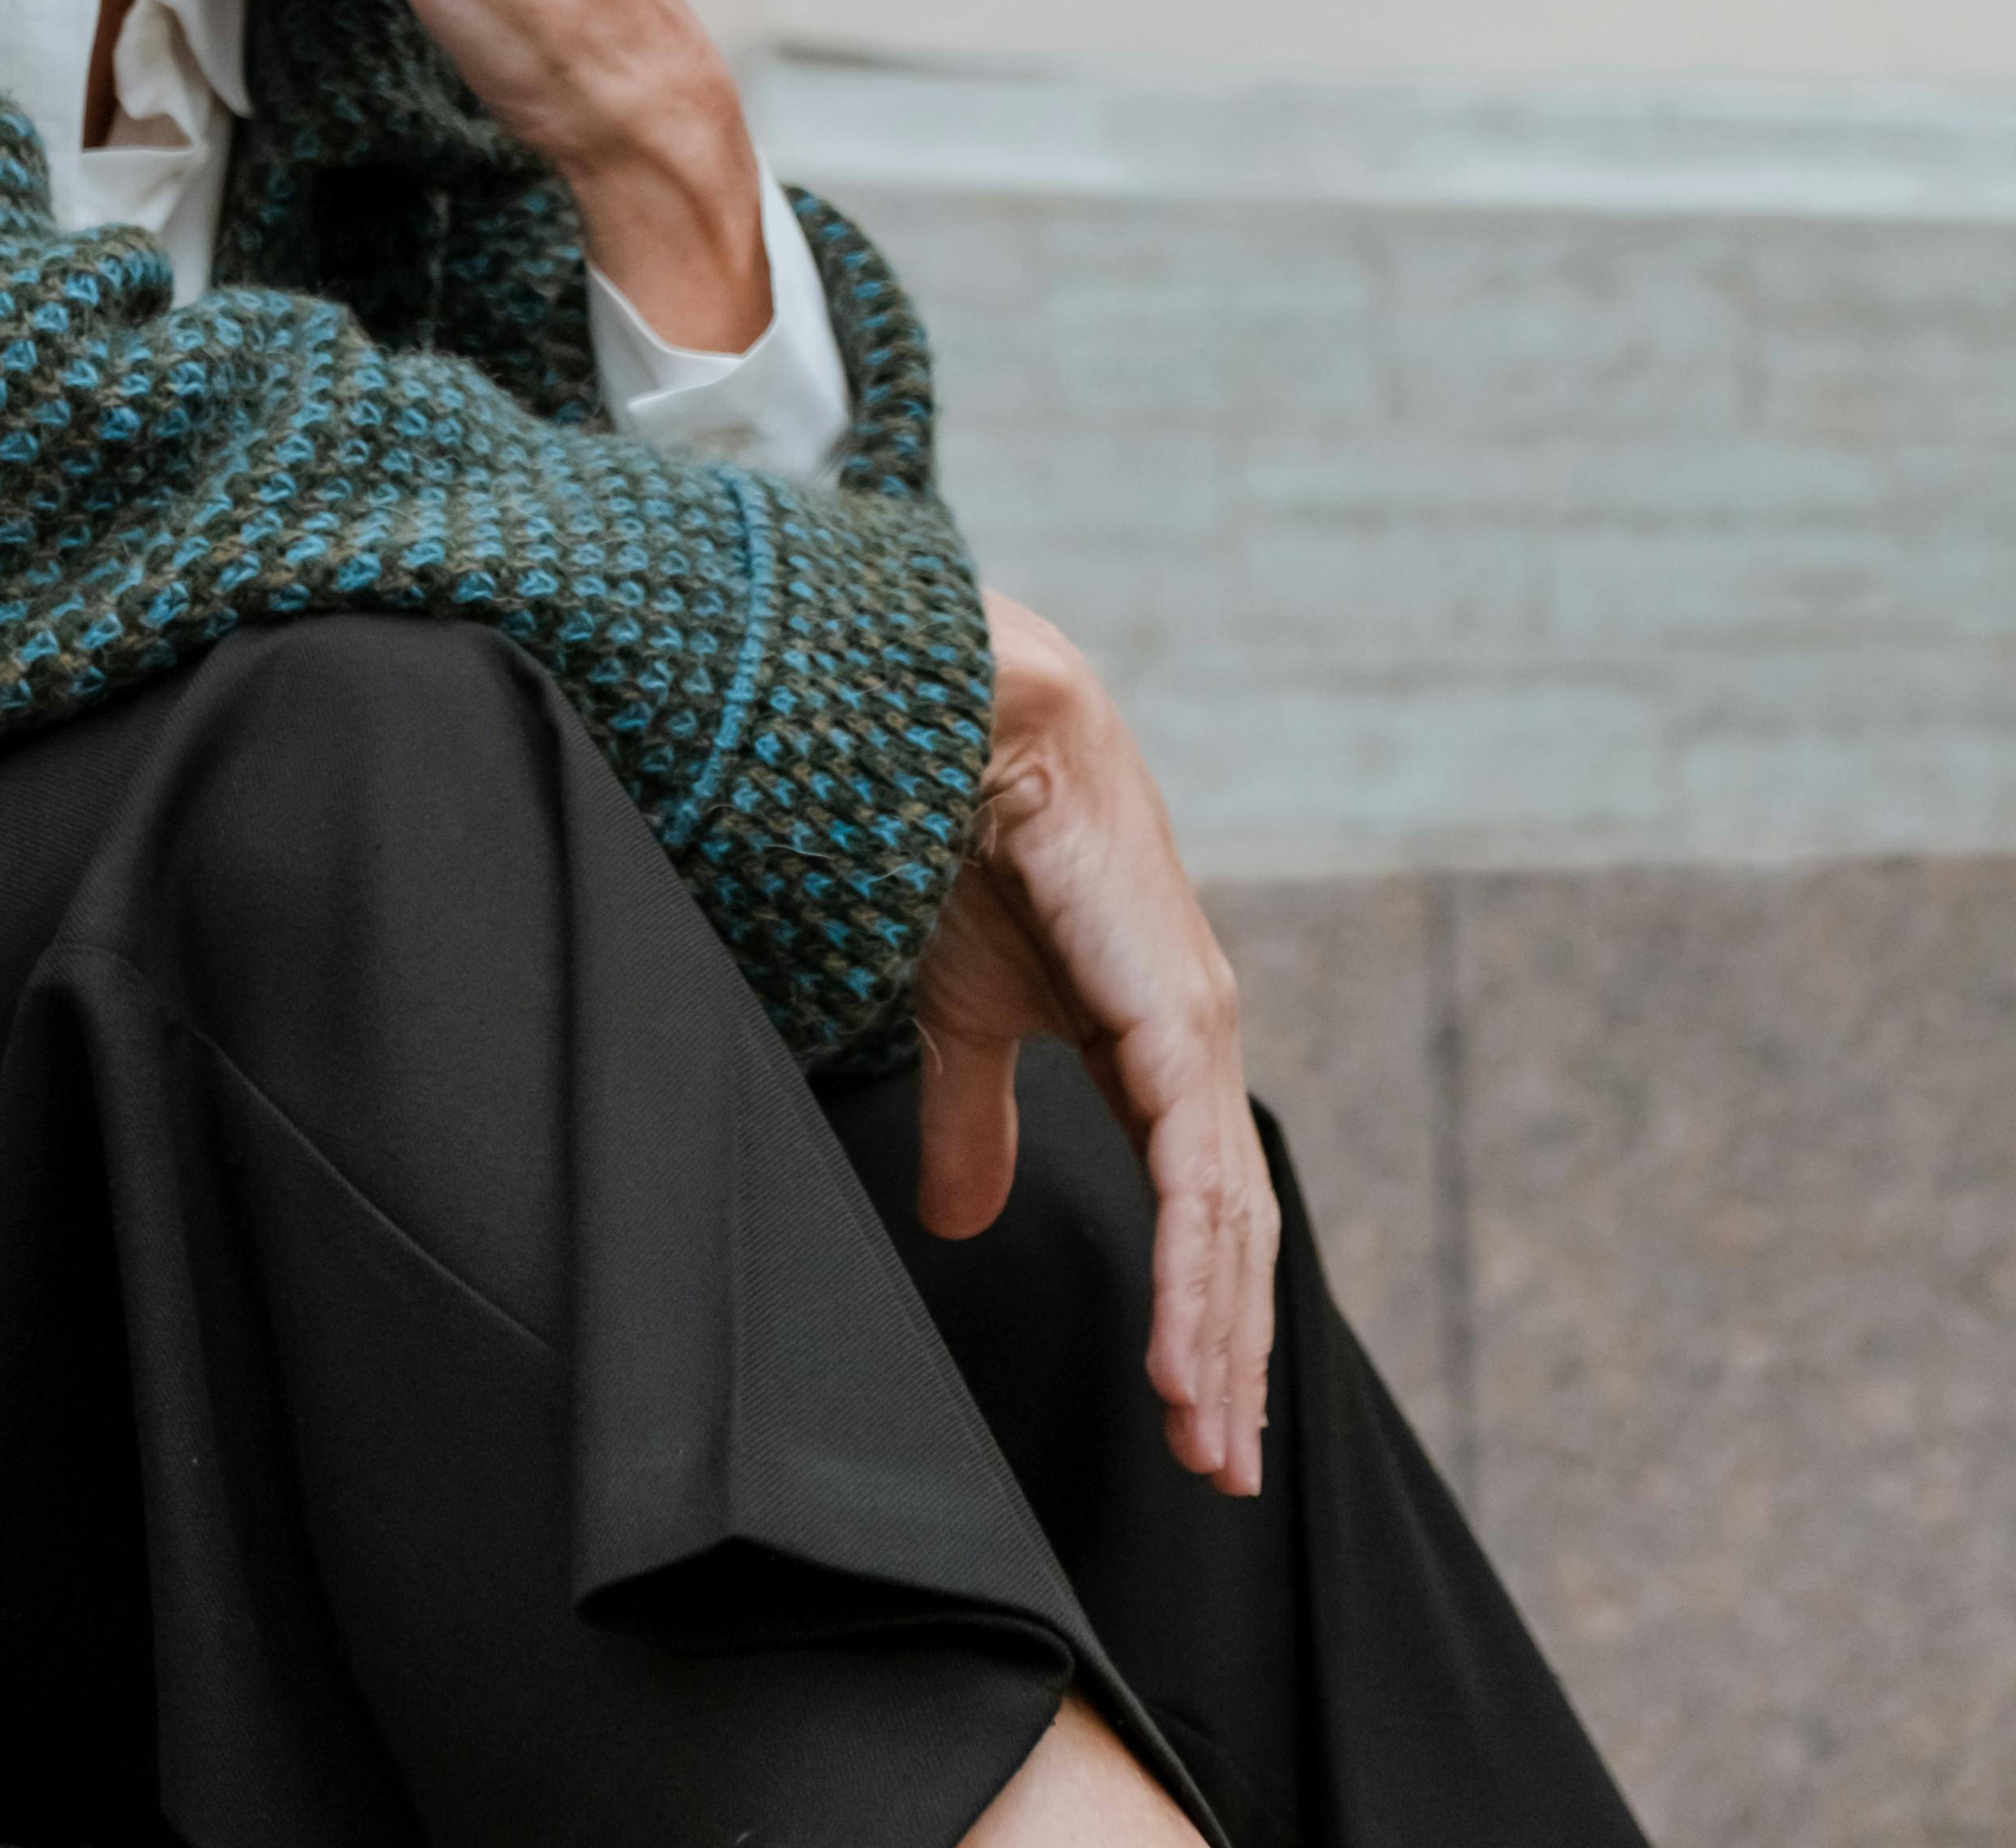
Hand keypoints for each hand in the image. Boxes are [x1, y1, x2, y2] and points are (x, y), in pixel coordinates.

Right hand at [917, 594, 1277, 1497]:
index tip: (1198, 1415)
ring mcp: (1198, 1031)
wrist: (976, 725)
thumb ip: (974, 1116)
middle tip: (1222, 1466)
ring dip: (1218, 1342)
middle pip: (1233, 1235)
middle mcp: (1196, 1042)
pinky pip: (1196, 1181)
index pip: (1202, 1209)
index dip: (1203, 1311)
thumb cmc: (969, 846)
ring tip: (1208, 1441)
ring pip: (1228, 1225)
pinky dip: (1195, 1279)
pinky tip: (1185, 1356)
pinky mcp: (1177, 1021)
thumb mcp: (968, 1013)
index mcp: (1156, 1042)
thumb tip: (958, 1215)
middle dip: (1230, 1355)